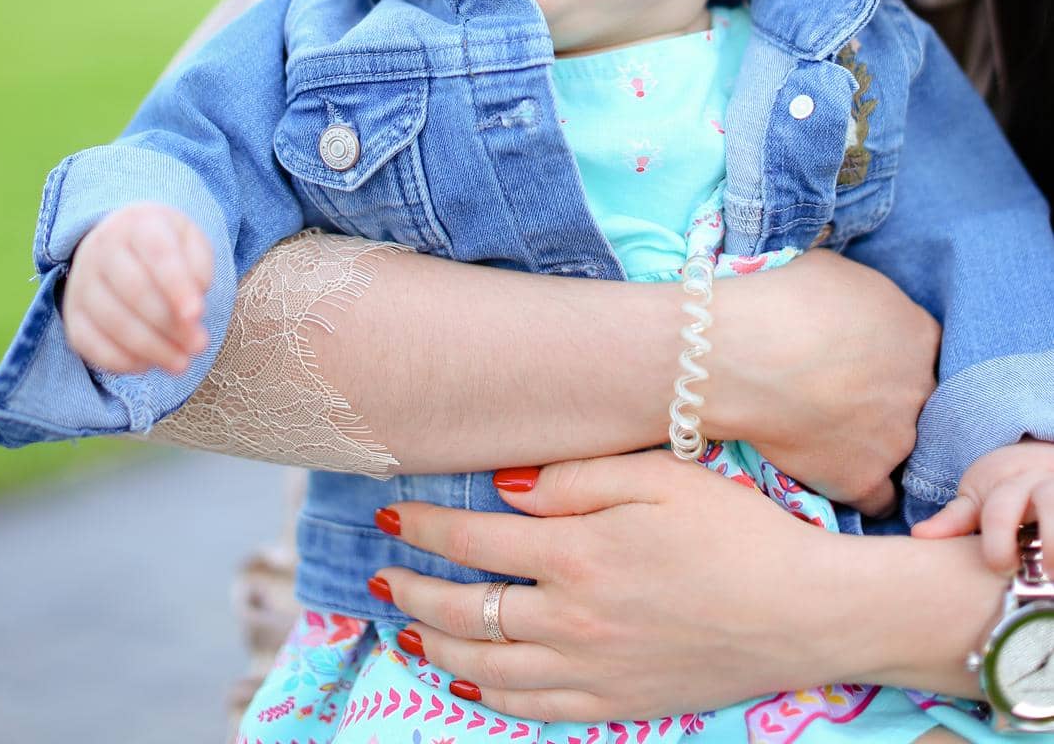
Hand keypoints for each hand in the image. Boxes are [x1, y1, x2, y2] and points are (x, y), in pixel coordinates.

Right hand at [62, 201, 212, 375]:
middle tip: (199, 345)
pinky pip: (88, 342)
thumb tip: (192, 309)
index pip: (158, 253)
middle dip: (169, 324)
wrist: (123, 240)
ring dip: (150, 348)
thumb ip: (199, 268)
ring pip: (112, 320)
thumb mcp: (191, 242)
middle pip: (134, 291)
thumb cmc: (167, 245)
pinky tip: (147, 364)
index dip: (177, 286)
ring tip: (181, 363)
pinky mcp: (72, 313)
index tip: (197, 314)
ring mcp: (82, 280)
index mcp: (139, 224)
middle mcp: (103, 248)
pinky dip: (119, 360)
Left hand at [370, 450, 847, 719]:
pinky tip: (468, 684)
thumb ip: (577, 478)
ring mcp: (591, 670)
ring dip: (434, 647)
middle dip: (411, 591)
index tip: (392, 511)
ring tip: (403, 630)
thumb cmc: (736, 529)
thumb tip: (506, 488)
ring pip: (486, 667)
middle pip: (465, 610)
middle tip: (379, 576)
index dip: (426, 524)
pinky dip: (487, 697)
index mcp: (579, 553)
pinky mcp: (616, 704)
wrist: (803, 611)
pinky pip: (531, 709)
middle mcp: (572, 618)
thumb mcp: (660, 475)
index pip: (475, 539)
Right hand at [707, 250, 939, 515]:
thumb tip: (855, 309)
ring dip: (878, 441)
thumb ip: (864, 299)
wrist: (740, 354)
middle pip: (920, 399)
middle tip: (847, 391)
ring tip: (834, 430)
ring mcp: (896, 440)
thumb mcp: (837, 272)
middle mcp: (920, 389)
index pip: (924, 350)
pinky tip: (839, 471)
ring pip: (903, 448)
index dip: (894, 354)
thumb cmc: (783, 299)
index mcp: (918, 334)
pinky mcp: (862, 479)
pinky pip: (878, 497)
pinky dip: (862, 486)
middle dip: (890, 396)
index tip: (865, 356)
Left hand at [912, 439, 1053, 571]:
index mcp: (1009, 484)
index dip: (998, 540)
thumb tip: (919, 538)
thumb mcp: (979, 494)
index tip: (1001, 566)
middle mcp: (1043, 484)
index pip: (1000, 510)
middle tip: (1048, 575)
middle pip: (1048, 503)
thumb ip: (955, 519)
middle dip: (1050, 539)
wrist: (1043, 453)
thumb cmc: (1007, 483)